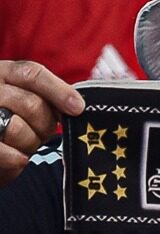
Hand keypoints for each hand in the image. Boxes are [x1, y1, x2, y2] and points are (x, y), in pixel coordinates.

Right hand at [0, 61, 83, 185]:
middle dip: (44, 125)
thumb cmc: (8, 119)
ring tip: (23, 145)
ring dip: (29, 143)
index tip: (77, 108)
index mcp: (3, 73)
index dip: (59, 91)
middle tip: (41, 134)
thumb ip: (44, 96)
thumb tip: (76, 105)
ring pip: (17, 129)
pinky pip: (0, 151)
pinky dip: (14, 158)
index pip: (32, 74)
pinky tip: (21, 159)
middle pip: (31, 104)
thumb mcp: (23, 98)